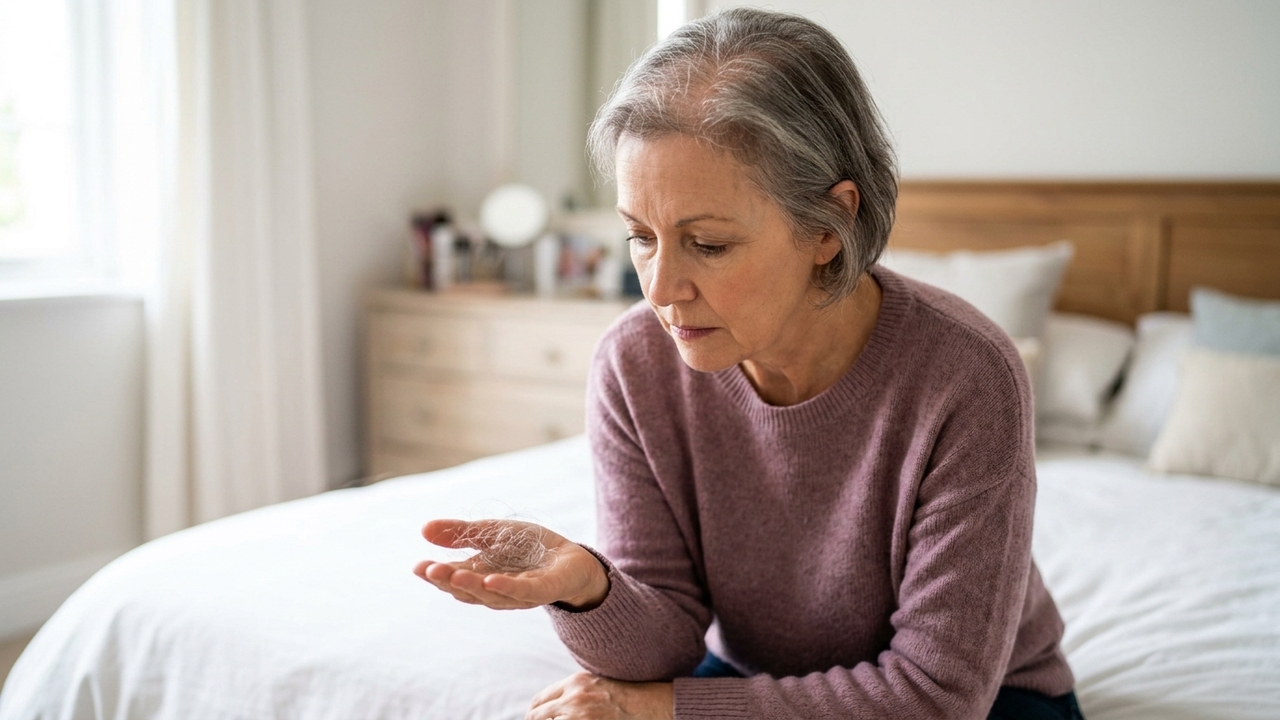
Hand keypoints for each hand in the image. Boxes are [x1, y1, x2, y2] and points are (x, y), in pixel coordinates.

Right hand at [414, 518, 608, 609]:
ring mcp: (519, 593)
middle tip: (428, 570)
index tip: (418, 566)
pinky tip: (492, 580)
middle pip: (468, 589)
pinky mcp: (544, 589)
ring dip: (472, 585)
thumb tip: (424, 529)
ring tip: (454, 575)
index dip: (436, 575)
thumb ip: (461, 533)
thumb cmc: (528, 549)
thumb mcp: (492, 534)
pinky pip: (524, 591)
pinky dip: (507, 587)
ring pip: (492, 594)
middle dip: (448, 580)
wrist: (572, 559)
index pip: (453, 578)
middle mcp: (495, 590)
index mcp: (480, 576)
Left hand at [526, 672, 673, 719]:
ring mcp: (580, 717)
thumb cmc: (625, 695)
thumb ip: (573, 690)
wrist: (650, 705)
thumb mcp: (596, 683)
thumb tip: (552, 706)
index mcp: (574, 682)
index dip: (532, 715)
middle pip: (537, 717)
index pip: (538, 702)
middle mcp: (574, 698)